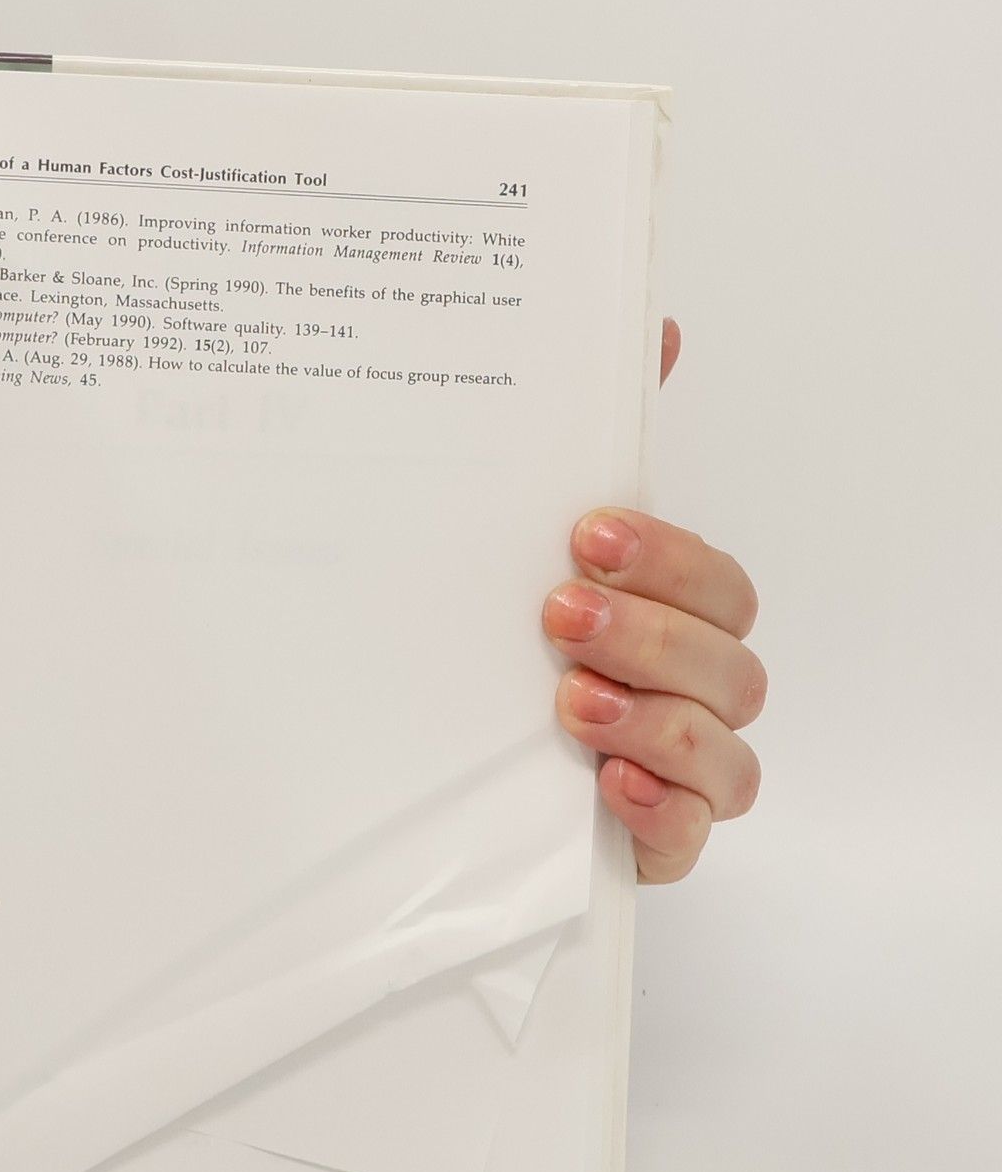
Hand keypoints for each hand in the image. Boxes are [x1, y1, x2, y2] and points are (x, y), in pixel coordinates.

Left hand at [546, 320, 765, 882]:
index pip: (716, 585)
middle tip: (559, 614)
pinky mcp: (651, 844)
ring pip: (721, 752)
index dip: (667, 557)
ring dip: (653, 719)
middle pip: (727, 662)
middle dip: (648, 634)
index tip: (586, 535)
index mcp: (676, 619)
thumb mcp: (522, 547)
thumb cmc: (506, 647)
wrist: (444, 771)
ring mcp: (680, 772)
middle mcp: (693, 693)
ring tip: (568, 702)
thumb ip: (594, 446)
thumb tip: (655, 327)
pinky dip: (657, 812)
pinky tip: (604, 783)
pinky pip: (687, 838)